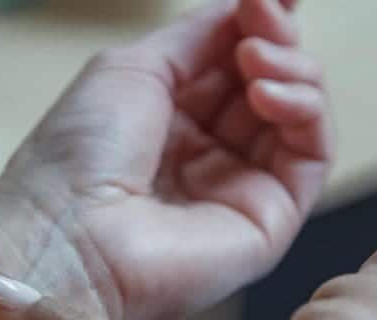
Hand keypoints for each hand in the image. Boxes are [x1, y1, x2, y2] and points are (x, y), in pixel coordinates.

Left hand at [0, 0, 330, 319]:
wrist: (64, 239)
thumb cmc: (74, 158)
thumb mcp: (133, 69)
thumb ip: (200, 34)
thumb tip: (254, 2)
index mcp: (164, 122)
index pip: (231, 62)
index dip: (255, 24)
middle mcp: (203, 156)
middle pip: (270, 82)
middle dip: (274, 41)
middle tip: (260, 20)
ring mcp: (238, 189)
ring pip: (300, 114)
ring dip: (292, 71)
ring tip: (255, 58)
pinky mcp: (268, 223)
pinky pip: (312, 155)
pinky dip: (304, 111)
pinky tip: (266, 93)